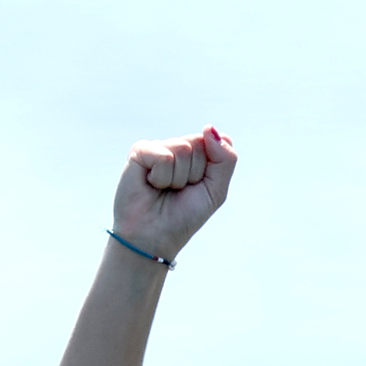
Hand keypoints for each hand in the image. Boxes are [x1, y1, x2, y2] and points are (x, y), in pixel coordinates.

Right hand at [111, 128, 236, 264]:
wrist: (154, 237)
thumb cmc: (184, 216)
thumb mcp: (216, 190)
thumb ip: (225, 158)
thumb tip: (210, 128)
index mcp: (197, 155)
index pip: (215, 143)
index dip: (210, 171)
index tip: (197, 188)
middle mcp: (177, 148)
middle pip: (199, 144)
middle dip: (194, 174)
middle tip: (179, 191)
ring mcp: (158, 148)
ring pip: (182, 149)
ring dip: (177, 178)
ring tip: (164, 189)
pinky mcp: (140, 151)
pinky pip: (164, 156)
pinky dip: (162, 177)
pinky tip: (151, 185)